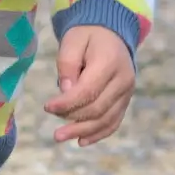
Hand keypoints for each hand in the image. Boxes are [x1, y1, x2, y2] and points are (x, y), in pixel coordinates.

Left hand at [44, 25, 134, 146]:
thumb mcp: (72, 41)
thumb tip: (65, 92)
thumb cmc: (86, 35)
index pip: (88, 90)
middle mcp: (123, 80)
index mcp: (109, 62)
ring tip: (61, 137)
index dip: (67, 103)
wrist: (110, 32)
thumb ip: (67, 64)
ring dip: (83, 131)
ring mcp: (127, 92)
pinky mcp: (125, 100)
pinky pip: (114, 121)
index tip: (47, 107)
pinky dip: (99, 133)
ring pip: (107, 119)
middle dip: (73, 120)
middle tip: (53, 126)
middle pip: (98, 108)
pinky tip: (82, 141)